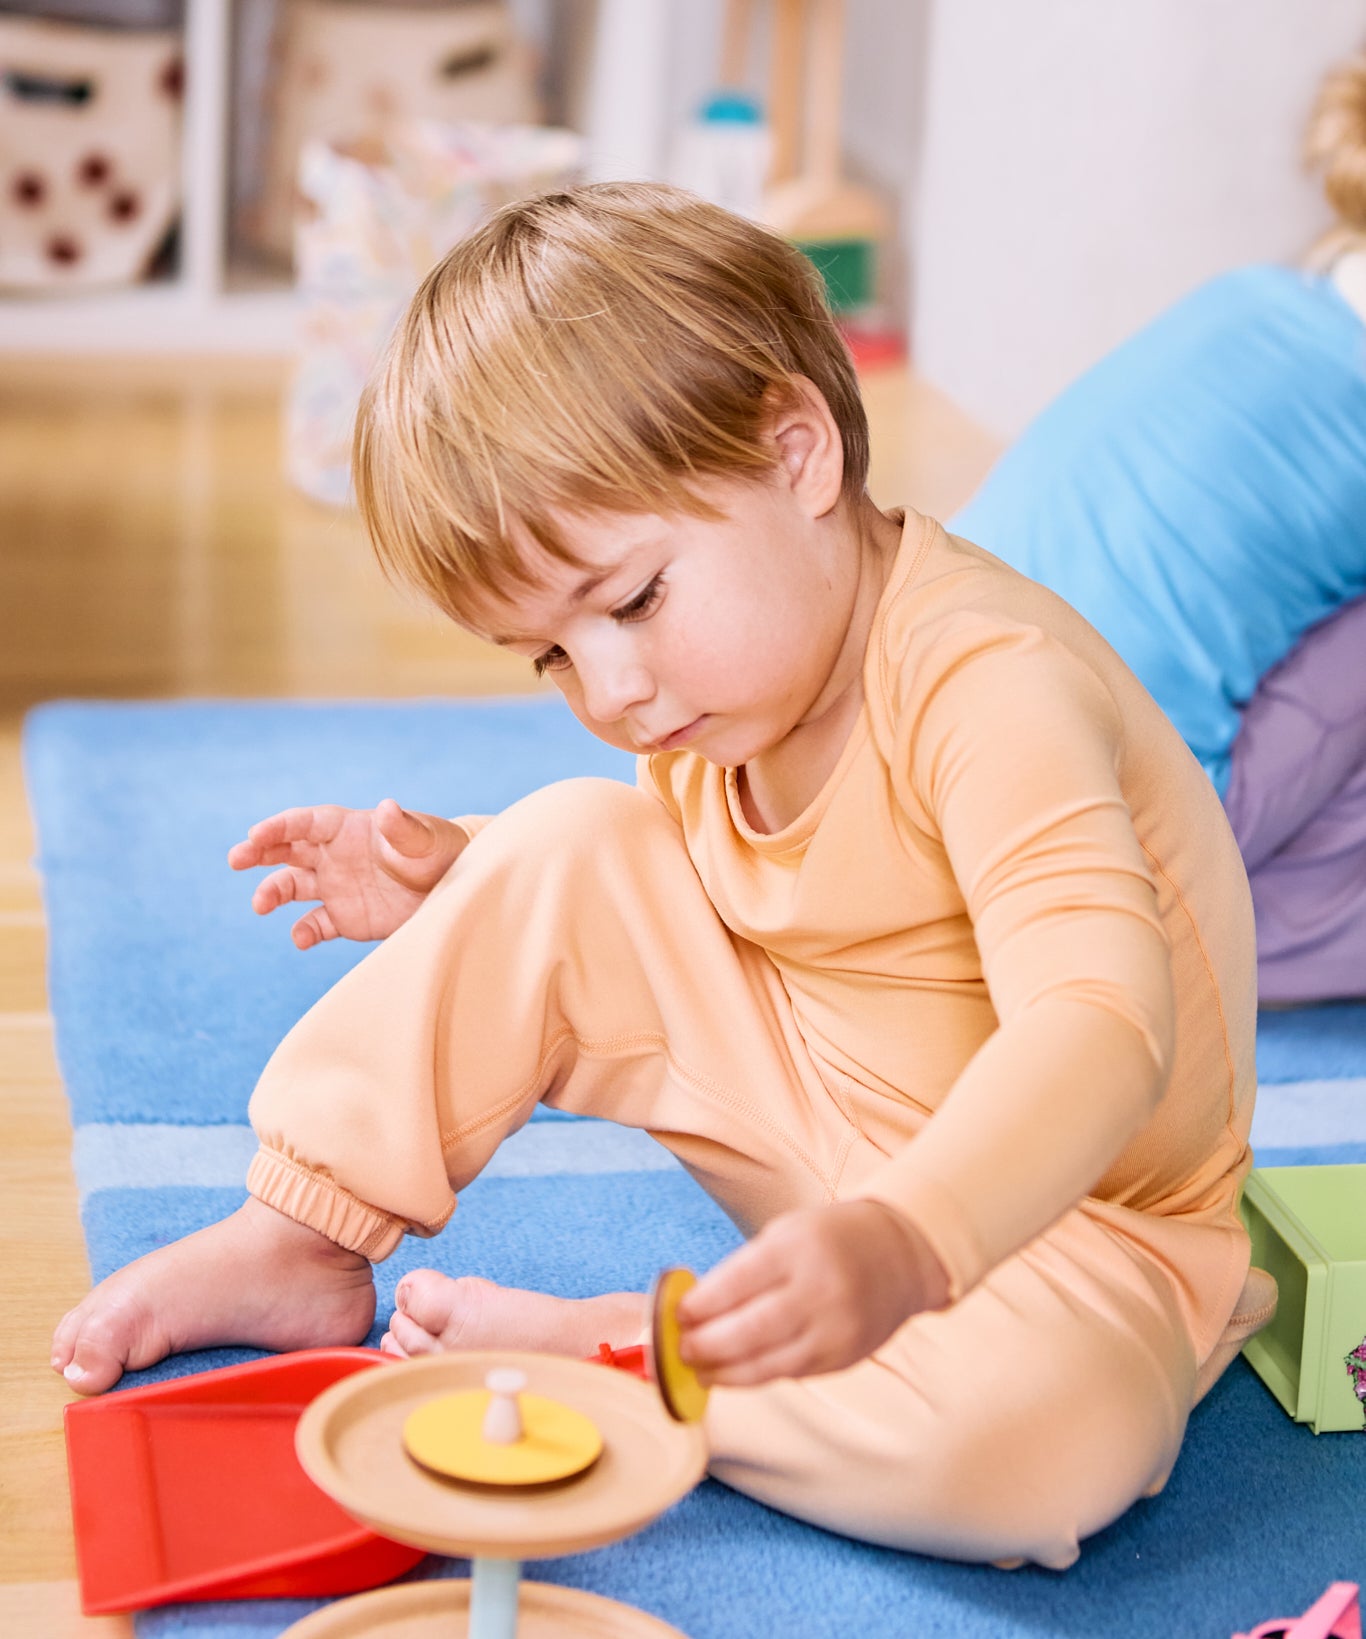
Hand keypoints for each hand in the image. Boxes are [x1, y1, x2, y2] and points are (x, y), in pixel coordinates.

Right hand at [227, 799, 468, 946]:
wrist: (457, 889)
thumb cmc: (441, 852)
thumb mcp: (425, 840)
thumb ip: (403, 828)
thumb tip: (387, 808)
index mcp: (349, 828)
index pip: (305, 822)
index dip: (280, 826)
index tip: (256, 834)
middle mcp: (335, 855)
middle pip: (286, 850)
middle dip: (258, 852)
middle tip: (236, 858)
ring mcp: (337, 887)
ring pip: (292, 887)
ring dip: (272, 893)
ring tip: (260, 904)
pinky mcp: (346, 918)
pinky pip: (316, 925)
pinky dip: (304, 932)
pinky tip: (301, 939)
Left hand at [675, 1200, 948, 1386]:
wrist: (899, 1256)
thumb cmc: (828, 1239)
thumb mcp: (786, 1234)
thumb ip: (744, 1270)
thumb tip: (693, 1311)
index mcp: (800, 1248)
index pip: (739, 1282)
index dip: (702, 1304)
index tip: (676, 1314)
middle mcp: (821, 1290)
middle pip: (750, 1330)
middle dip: (706, 1344)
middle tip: (678, 1348)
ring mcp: (835, 1329)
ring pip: (768, 1362)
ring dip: (723, 1370)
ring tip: (696, 1368)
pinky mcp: (843, 1358)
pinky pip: (788, 1373)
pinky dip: (754, 1376)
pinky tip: (729, 1374)